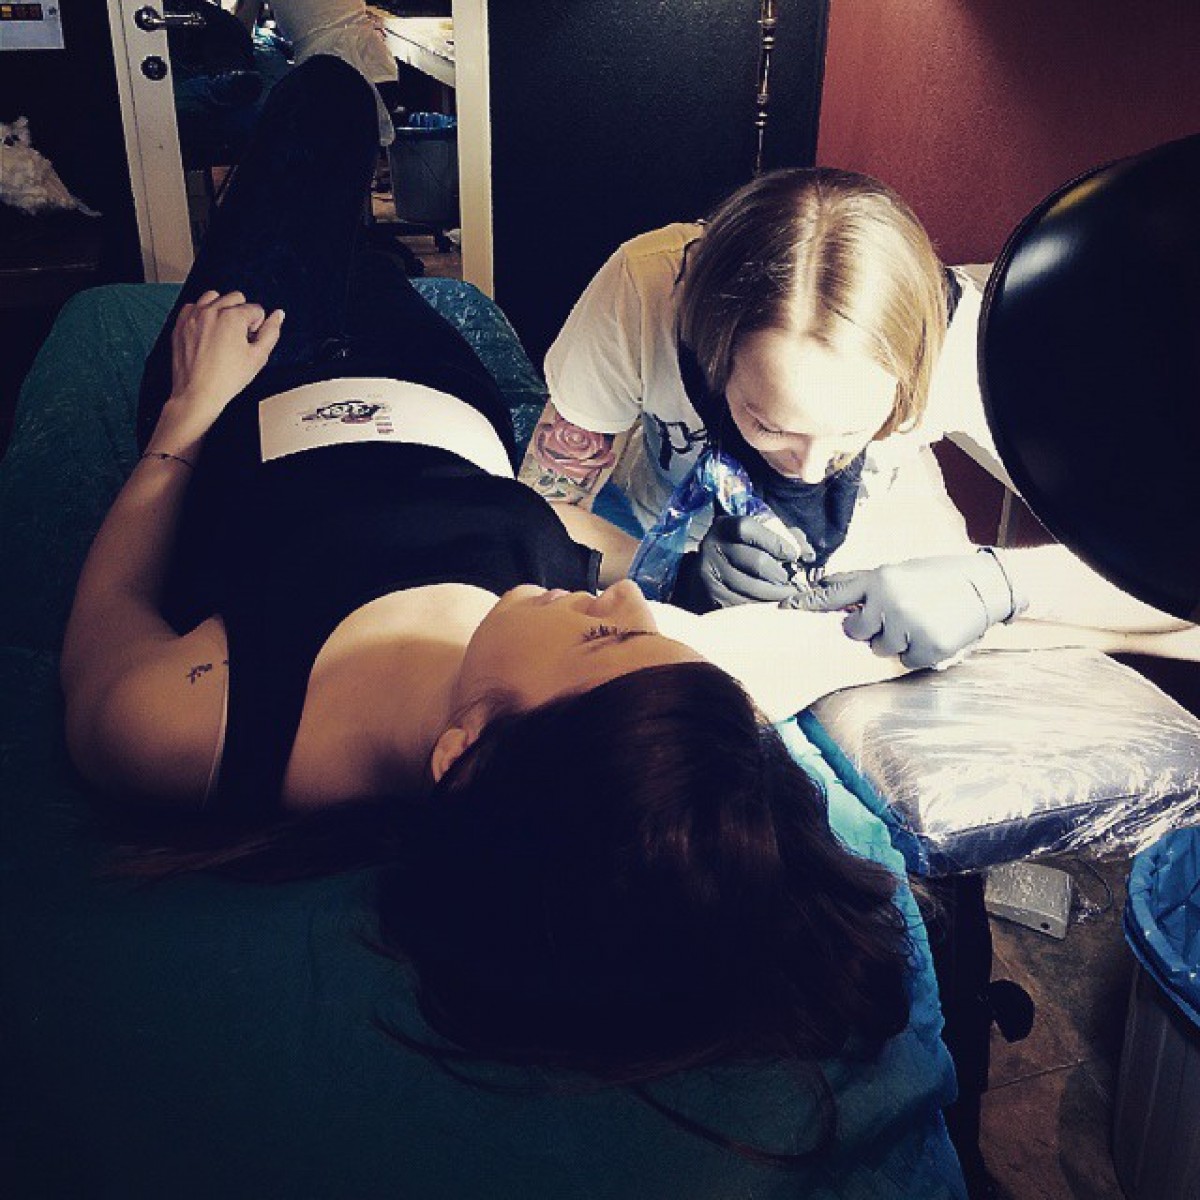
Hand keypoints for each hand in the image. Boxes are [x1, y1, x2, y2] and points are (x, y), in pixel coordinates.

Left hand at [162, 290, 284, 441]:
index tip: (250, 341)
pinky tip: (207, 331)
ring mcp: (193, 315)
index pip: (256, 309)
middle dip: (241, 313)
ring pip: (213, 296)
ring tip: (223, 330)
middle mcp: (211, 311)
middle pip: (236, 297)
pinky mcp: (180, 323)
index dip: (258, 326)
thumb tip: (278, 315)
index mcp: (232, 317)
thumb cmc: (225, 379)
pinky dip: (201, 313)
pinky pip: (193, 306)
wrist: (198, 393)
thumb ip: (272, 331)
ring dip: (221, 308)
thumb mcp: (258, 357)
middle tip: (239, 336)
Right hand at [672, 513, 814, 611]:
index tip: (793, 555)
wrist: (710, 568)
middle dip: (782, 575)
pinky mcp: (712, 597)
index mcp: (725, 526)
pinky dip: (762, 607)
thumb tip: (808, 554)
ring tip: (788, 595)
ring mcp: (709, 574)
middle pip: (757, 562)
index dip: (776, 542)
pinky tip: (771, 605)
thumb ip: (785, 537)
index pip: (748, 529)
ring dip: (776, 595)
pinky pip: (743, 605)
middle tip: (795, 583)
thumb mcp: (759, 533)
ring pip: (753, 588)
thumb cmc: (744, 548)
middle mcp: (712, 548)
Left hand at [790, 550, 1018, 667]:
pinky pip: (906, 661)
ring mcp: (908, 626)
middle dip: (870, 630)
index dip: (810, 604)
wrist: (985, 585)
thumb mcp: (899, 572)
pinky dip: (918, 652)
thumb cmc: (939, 577)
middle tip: (895, 617)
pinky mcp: (926, 647)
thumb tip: (833, 599)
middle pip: (856, 633)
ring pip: (881, 649)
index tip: (786, 609)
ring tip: (920, 622)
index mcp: (880, 580)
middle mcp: (889, 602)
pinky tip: (934, 633)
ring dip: (897, 641)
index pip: (835, 595)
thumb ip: (867, 587)